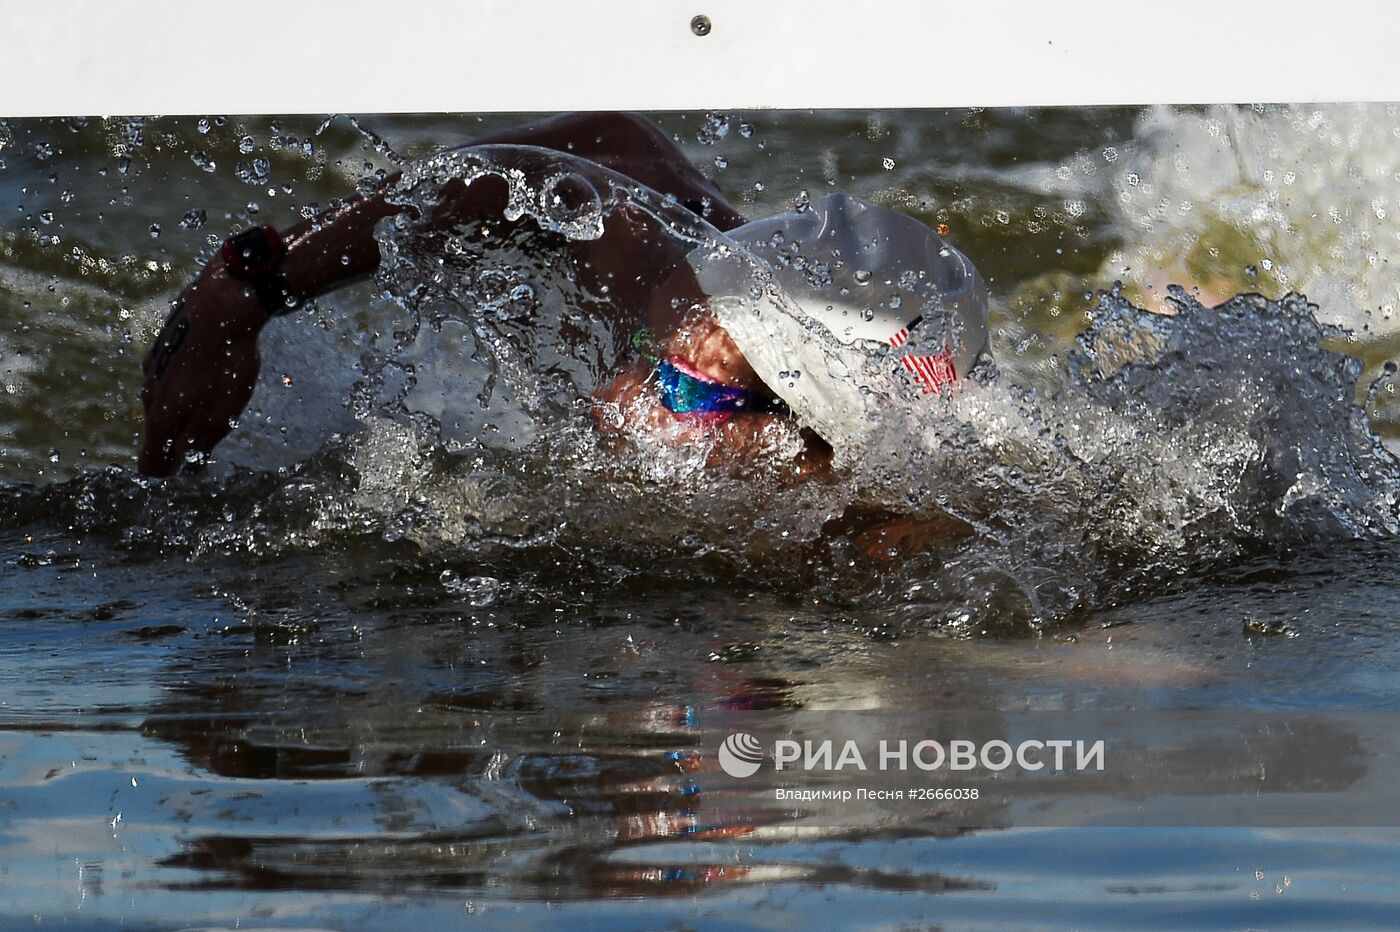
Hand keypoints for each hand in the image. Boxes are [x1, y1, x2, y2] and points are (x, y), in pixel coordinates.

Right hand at [138, 263, 267, 475]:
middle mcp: (149, 393)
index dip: (166, 473)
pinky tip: (208, 371)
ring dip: (183, 408)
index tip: (187, 471)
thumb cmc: (226, 364)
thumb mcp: (219, 415)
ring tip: (214, 401)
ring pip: (163, 400)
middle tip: (208, 436)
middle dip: (177, 440)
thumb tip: (186, 470)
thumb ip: (198, 445)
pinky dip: (186, 381)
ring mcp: (153, 366)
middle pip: (157, 431)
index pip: (149, 462)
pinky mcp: (164, 345)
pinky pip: (171, 374)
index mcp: (160, 417)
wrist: (222, 305)